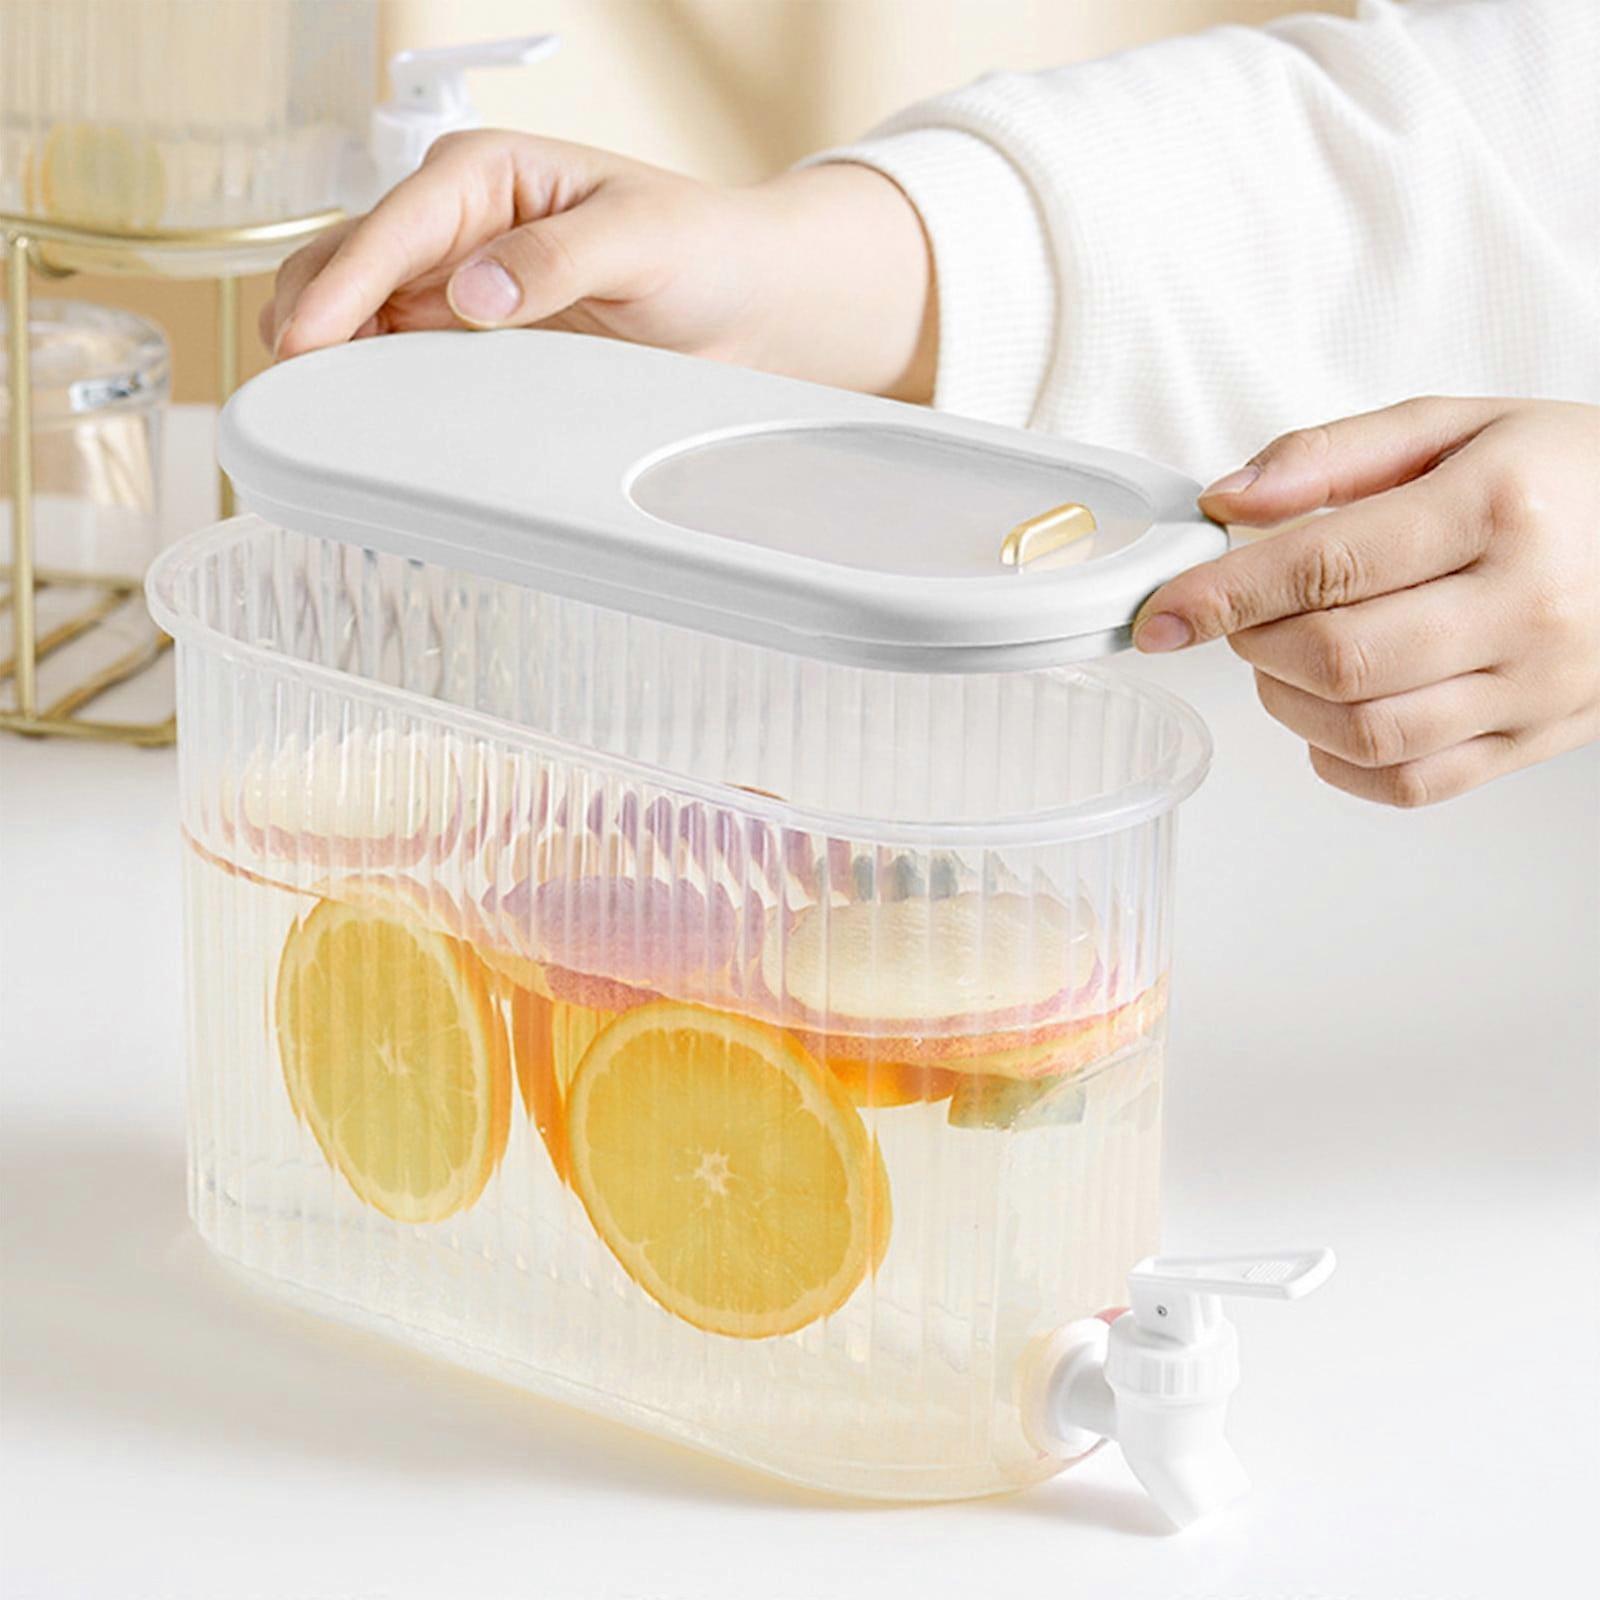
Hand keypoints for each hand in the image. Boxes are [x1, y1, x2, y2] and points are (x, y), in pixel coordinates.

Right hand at [260, 131, 935, 400]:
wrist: (744, 302)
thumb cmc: (704, 248)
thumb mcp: (640, 239)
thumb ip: (556, 259)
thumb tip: (472, 292)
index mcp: (487, 175)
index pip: (394, 225)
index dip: (345, 283)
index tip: (307, 338)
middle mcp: (457, 226)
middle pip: (350, 265)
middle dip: (310, 316)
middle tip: (291, 386)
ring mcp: (458, 285)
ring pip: (361, 317)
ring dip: (330, 358)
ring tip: (309, 415)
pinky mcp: (472, 341)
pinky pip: (404, 363)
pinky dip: (374, 390)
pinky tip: (361, 427)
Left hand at [1134, 398, 1599, 805]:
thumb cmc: (1561, 475)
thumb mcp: (1453, 426)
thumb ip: (1329, 456)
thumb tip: (1226, 502)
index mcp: (1500, 508)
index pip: (1327, 565)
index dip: (1222, 595)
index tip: (1160, 613)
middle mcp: (1527, 606)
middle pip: (1339, 659)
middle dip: (1254, 643)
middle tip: (1243, 615)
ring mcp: (1537, 686)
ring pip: (1368, 731)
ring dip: (1287, 701)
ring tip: (1285, 656)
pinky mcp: (1535, 741)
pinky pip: (1411, 783)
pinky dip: (1341, 757)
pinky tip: (1330, 712)